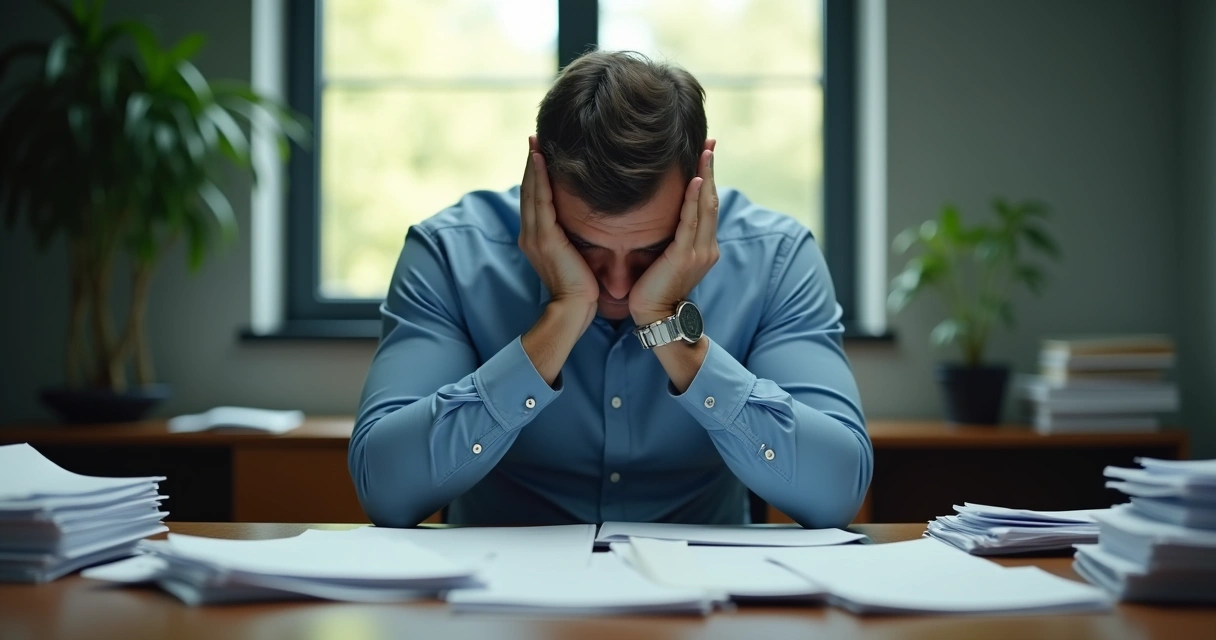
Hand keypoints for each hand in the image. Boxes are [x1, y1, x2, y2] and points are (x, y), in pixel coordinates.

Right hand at [518, 136, 598, 329]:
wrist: (572, 310)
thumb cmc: (579, 290)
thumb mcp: (574, 258)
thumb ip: (572, 240)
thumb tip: (583, 226)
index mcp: (536, 239)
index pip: (533, 199)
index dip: (534, 175)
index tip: (538, 152)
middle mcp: (530, 234)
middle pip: (527, 190)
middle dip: (530, 164)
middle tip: (534, 138)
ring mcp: (534, 236)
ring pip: (531, 191)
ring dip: (532, 165)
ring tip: (535, 141)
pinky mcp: (545, 238)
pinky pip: (540, 200)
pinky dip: (538, 178)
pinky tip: (540, 159)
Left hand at [629, 140, 718, 325]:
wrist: (656, 317)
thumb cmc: (654, 290)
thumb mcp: (666, 259)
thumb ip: (671, 239)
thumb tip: (661, 216)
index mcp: (703, 247)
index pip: (707, 205)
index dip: (708, 177)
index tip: (706, 153)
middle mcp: (707, 247)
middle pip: (711, 199)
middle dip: (710, 169)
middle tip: (710, 142)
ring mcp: (699, 251)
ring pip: (705, 206)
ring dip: (705, 176)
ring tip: (705, 151)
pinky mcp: (685, 256)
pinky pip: (690, 222)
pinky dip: (693, 199)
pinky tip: (695, 180)